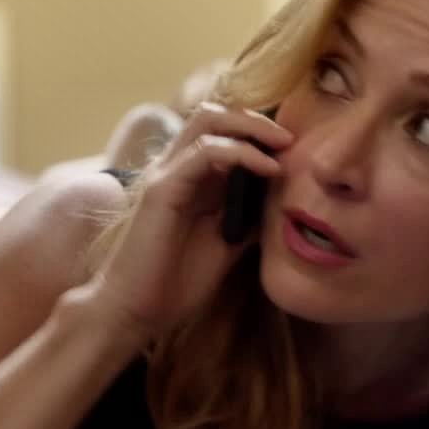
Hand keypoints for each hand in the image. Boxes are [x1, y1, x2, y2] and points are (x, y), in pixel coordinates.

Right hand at [87, 103, 291, 336]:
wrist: (134, 313)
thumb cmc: (173, 284)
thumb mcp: (225, 246)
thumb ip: (246, 219)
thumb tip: (280, 202)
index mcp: (190, 180)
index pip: (222, 132)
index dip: (258, 131)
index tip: (294, 148)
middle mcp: (175, 169)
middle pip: (214, 114)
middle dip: (256, 119)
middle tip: (290, 138)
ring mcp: (165, 175)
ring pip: (207, 120)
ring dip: (251, 126)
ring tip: (284, 145)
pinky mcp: (161, 190)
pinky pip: (204, 152)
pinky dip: (241, 153)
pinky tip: (268, 169)